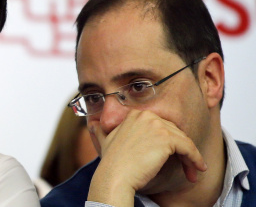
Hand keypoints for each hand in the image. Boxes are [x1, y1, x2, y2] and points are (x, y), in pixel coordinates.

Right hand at [87, 110, 206, 205]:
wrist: (114, 177)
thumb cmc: (110, 164)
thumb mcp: (105, 142)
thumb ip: (101, 132)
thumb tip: (93, 125)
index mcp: (135, 114)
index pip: (161, 126)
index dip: (170, 142)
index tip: (175, 157)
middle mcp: (146, 115)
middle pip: (174, 132)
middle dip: (182, 150)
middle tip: (188, 166)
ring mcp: (156, 125)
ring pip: (183, 140)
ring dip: (191, 157)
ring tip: (194, 171)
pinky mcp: (166, 138)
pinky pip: (188, 148)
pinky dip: (196, 159)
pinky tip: (197, 169)